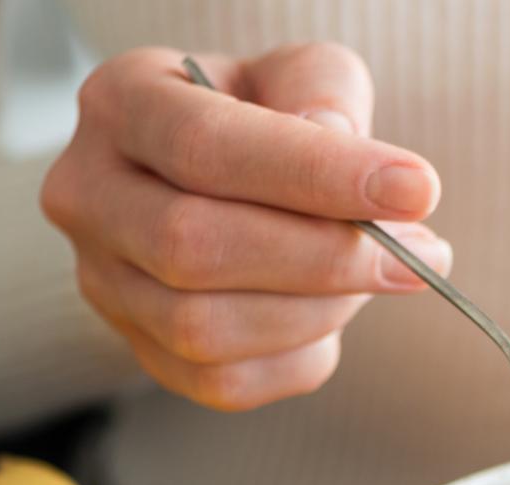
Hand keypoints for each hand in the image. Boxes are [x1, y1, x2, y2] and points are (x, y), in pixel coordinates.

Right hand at [42, 44, 451, 410]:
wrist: (225, 180)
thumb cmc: (269, 119)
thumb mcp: (302, 76)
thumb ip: (323, 95)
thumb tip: (344, 154)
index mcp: (120, 104)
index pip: (206, 147)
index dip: (317, 175)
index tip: (415, 190)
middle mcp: (88, 195)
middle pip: (193, 248)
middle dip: (325, 258)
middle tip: (422, 253)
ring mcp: (103, 282)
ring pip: (205, 329)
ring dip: (320, 310)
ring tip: (384, 273)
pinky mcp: (141, 351)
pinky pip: (225, 383)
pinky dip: (301, 356)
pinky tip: (334, 314)